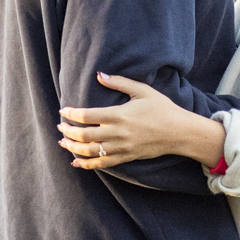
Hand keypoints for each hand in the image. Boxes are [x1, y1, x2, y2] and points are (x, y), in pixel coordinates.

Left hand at [58, 73, 226, 170]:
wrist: (179, 132)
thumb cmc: (161, 108)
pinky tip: (76, 162)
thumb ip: (119, 82)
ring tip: (63, 143)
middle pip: (84, 136)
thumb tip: (99, 74)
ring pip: (90, 152)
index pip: (87, 116)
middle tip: (60, 126)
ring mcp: (121, 147)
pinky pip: (102, 164)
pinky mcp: (126, 157)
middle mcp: (118, 133)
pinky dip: (87, 164)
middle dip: (67, 132)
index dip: (71, 114)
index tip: (63, 111)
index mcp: (119, 115)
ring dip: (73, 148)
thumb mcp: (142, 90)